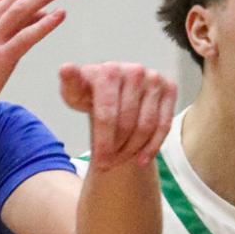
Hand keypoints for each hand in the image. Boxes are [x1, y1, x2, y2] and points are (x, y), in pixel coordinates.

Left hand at [59, 62, 176, 169]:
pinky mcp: (169, 88)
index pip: (107, 114)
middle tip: (107, 164)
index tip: (99, 164)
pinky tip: (141, 160)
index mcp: (109, 70)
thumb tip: (65, 69)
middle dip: (116, 149)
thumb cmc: (92, 94)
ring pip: (146, 126)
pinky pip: (164, 125)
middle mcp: (134, 70)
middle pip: (127, 124)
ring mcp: (153, 78)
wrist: (114, 88)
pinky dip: (153, 147)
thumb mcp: (75, 91)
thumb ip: (70, 84)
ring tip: (120, 160)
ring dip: (133, 150)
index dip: (103, 143)